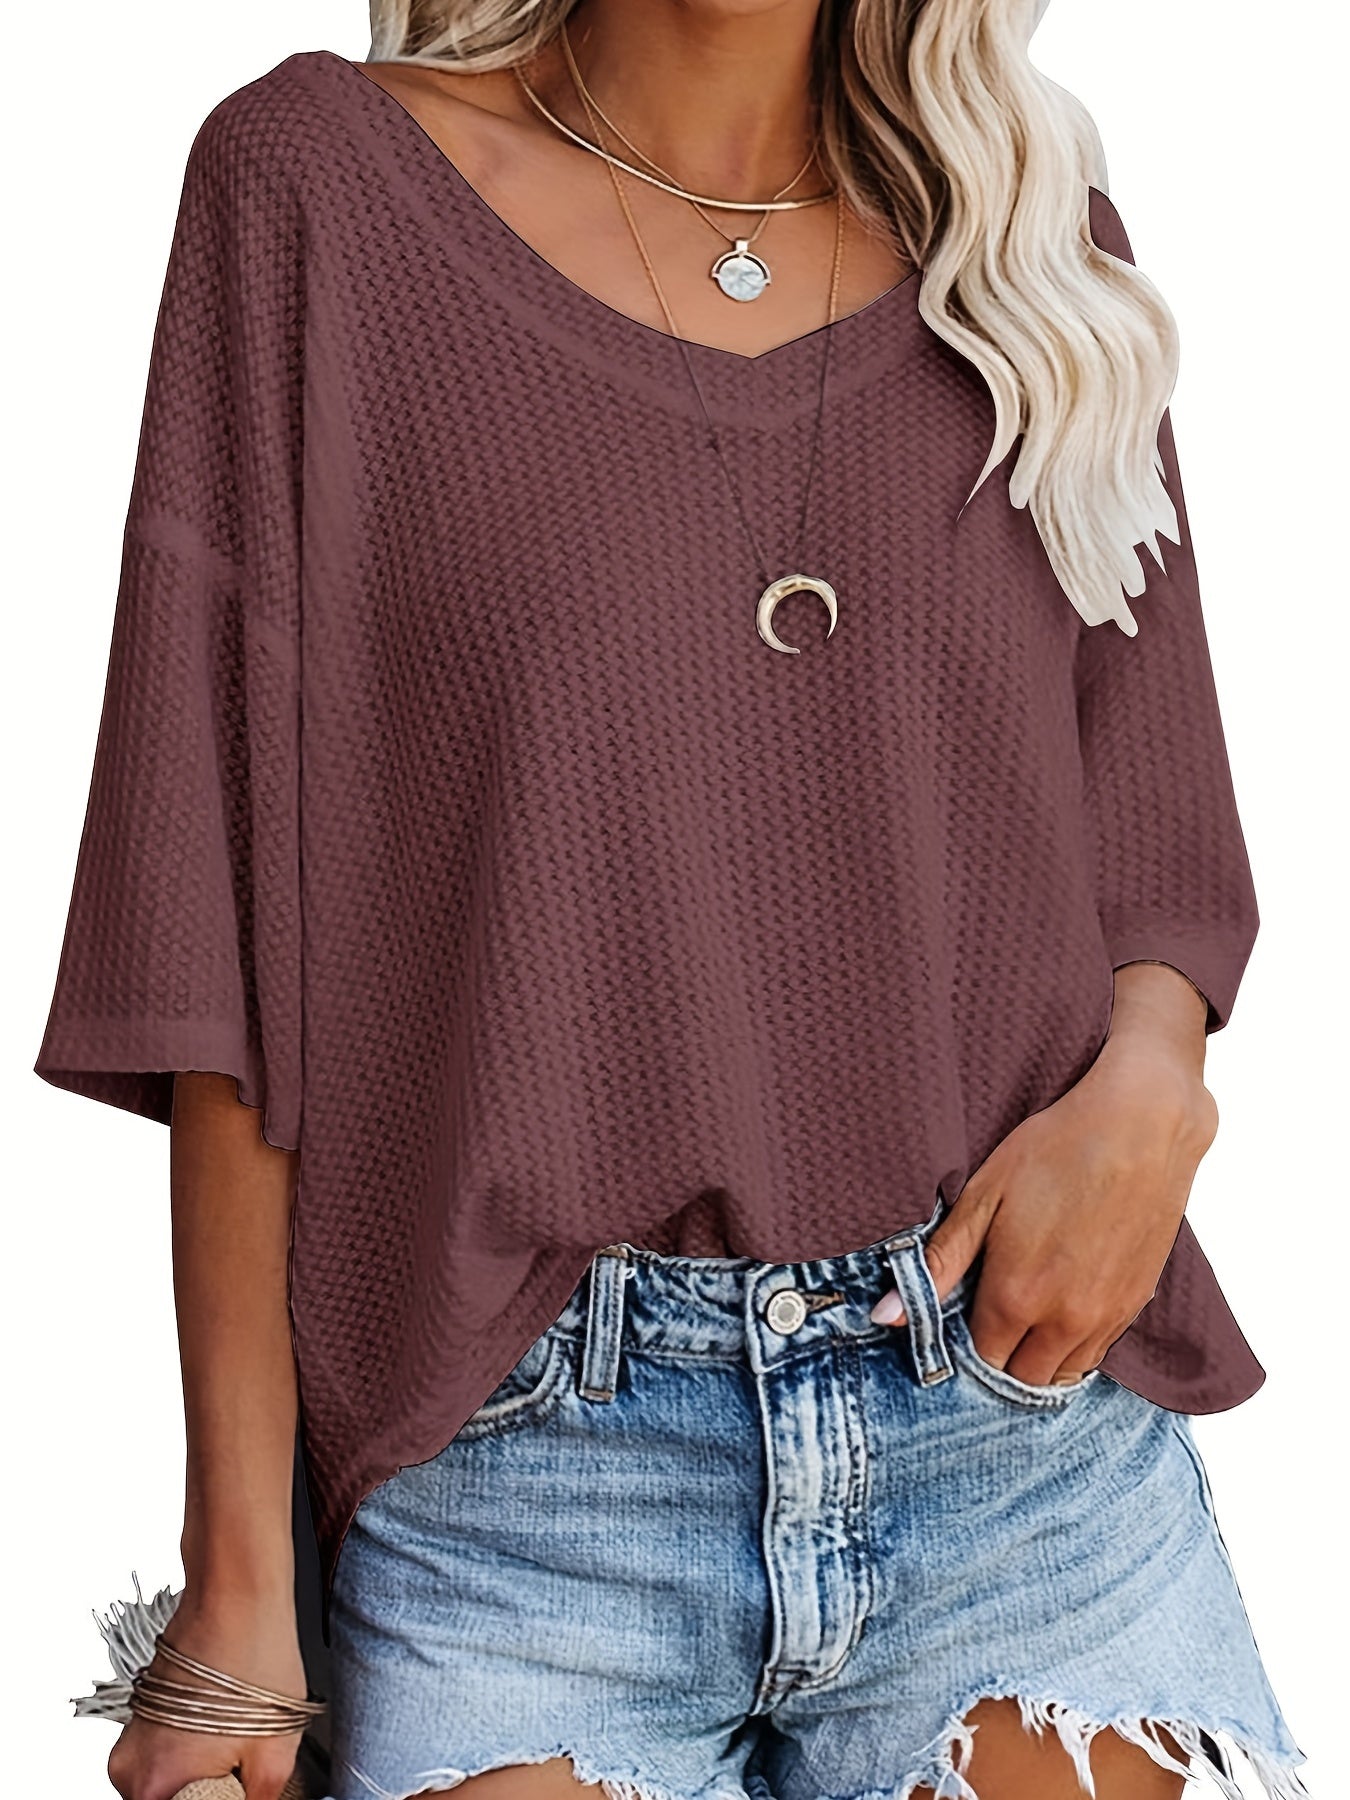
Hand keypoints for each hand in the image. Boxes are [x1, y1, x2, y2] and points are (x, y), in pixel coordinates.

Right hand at [106, 1587, 305, 1799]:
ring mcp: (131, 1742)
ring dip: (202, 1776)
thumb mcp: (276, 1753)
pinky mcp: (140, 1719)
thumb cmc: (254, 1658)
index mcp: (156, 1786)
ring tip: (238, 1743)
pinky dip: (192, 1753)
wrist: (237, 1593)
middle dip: (212, 1794)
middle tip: (244, 1768)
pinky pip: (164, 1757)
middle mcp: (130, 1769)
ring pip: (168, 1784)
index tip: (242, 1789)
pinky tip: (224, 1726)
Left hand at [871, 963, 1217, 1385]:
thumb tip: (886, 1316)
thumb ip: (937, 1263)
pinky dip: (1074, 1346)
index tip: (956, 1315)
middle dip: (999, 1358)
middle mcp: (1064, 1321)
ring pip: (1062, 1374)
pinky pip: (1098, 1354)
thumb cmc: (1056, 1150)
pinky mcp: (1136, 1304)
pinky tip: (1061, 1306)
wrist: (1142, 1126)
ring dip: (1038, 1360)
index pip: (979, 1359)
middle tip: (987, 1315)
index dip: (961, 1343)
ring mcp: (1106, 1317)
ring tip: (1023, 1316)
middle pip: (1021, 1377)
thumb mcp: (983, 1196)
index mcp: (1016, 1296)